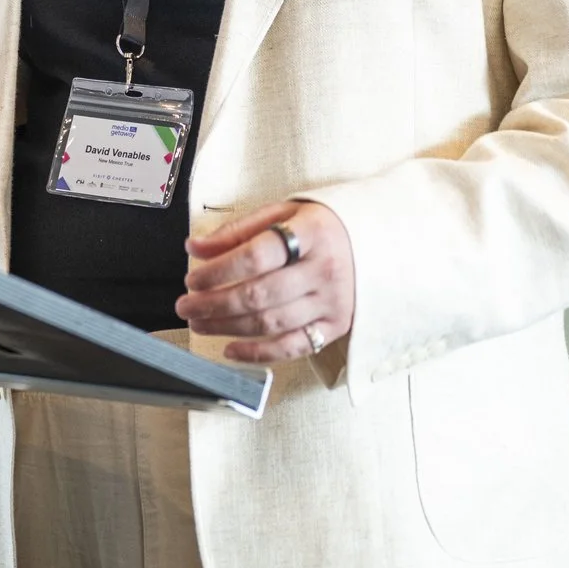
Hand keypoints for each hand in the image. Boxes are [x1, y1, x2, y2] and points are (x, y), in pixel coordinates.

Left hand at [178, 199, 355, 363]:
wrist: (383, 243)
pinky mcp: (336, 326)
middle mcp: (325, 269)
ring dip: (227, 327)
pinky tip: (230, 349)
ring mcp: (333, 302)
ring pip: (271, 323)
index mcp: (312, 233)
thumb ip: (238, 231)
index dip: (218, 270)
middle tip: (185, 306)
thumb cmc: (323, 227)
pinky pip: (293, 347)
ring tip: (199, 323)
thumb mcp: (284, 214)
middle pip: (259, 294)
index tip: (192, 278)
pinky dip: (258, 353)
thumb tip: (195, 247)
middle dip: (214, 304)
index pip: (256, 256)